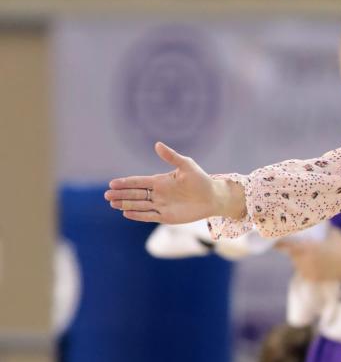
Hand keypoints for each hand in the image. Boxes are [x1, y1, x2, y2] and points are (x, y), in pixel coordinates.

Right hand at [105, 141, 241, 223]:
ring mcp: (161, 206)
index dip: (125, 183)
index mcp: (160, 181)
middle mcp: (158, 193)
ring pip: (139, 205)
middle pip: (135, 194)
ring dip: (126, 205)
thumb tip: (157, 144)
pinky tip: (126, 213)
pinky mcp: (167, 217)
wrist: (213, 197)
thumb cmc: (201, 179)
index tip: (112, 183)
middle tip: (107, 195)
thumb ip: (171, 157)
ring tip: (112, 204)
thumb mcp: (186, 165)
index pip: (138, 182)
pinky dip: (138, 215)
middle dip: (121, 195)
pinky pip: (149, 216)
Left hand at [275, 226, 340, 281]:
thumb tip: (316, 221)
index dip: (279, 244)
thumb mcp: (332, 233)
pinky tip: (315, 266)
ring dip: (301, 262)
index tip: (273, 242)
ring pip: (298, 266)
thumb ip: (322, 229)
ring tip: (311, 258)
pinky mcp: (315, 279)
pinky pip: (305, 274)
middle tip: (302, 249)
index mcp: (308, 248)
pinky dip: (307, 270)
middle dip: (295, 252)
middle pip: (293, 256)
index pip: (287, 246)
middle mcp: (306, 260)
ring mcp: (310, 271)